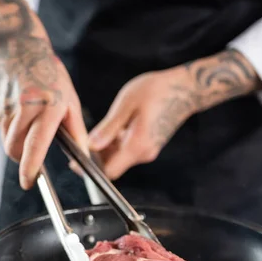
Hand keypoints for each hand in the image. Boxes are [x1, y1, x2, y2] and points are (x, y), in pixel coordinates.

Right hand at [0, 0, 87, 189]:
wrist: (17, 46)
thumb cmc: (49, 73)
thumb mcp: (69, 97)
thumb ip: (75, 129)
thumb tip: (82, 154)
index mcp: (48, 106)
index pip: (36, 145)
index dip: (31, 168)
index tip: (29, 182)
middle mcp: (24, 107)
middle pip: (15, 149)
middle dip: (22, 157)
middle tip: (32, 154)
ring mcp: (4, 106)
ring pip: (6, 139)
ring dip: (16, 139)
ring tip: (27, 119)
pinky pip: (0, 126)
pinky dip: (8, 125)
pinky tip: (17, 107)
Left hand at [88, 50, 261, 179]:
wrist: (186, 88)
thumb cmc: (157, 91)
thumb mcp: (127, 104)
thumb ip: (108, 128)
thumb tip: (90, 145)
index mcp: (137, 145)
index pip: (109, 172)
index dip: (90, 170)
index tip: (75, 161)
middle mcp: (143, 153)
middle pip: (111, 165)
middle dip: (94, 158)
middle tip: (78, 142)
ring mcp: (147, 149)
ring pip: (118, 157)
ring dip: (103, 149)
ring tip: (92, 131)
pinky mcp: (148, 144)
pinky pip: (125, 149)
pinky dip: (114, 143)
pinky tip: (109, 128)